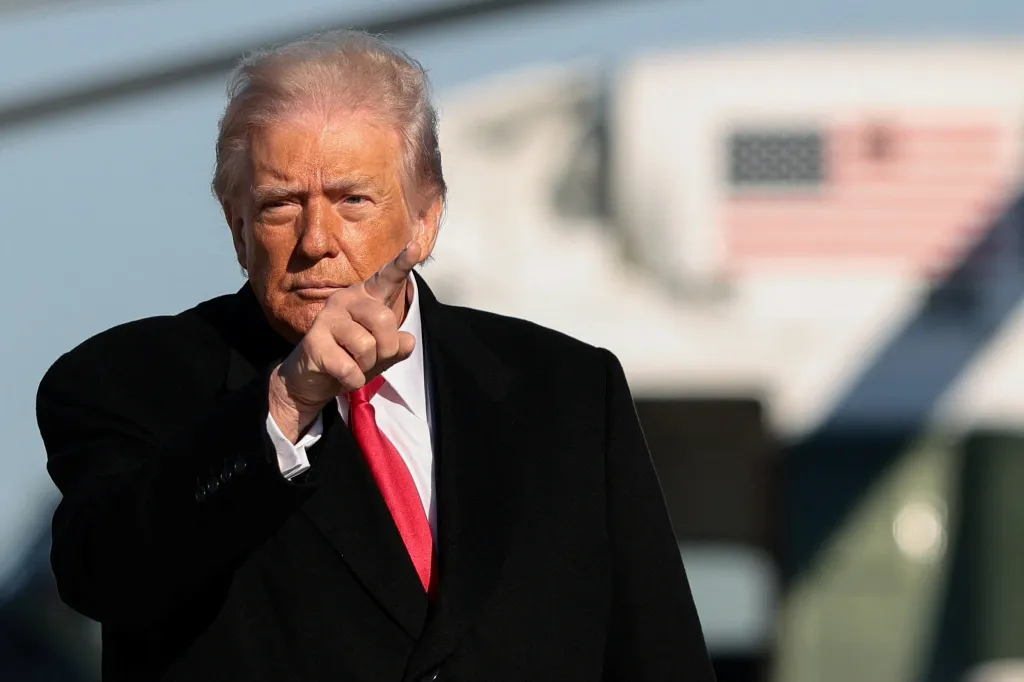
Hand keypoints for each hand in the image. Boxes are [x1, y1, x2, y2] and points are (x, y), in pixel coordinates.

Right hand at [268, 243, 419, 441]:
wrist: (311, 380)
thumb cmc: (350, 358)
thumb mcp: (381, 354)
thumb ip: (398, 346)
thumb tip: (408, 341)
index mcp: (365, 297)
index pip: (387, 278)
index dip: (403, 263)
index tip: (415, 247)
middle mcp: (345, 300)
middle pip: (384, 320)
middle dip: (386, 349)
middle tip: (372, 358)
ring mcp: (327, 318)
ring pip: (367, 346)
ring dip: (366, 366)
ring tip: (352, 364)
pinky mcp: (314, 342)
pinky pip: (350, 368)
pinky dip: (353, 380)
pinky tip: (341, 375)